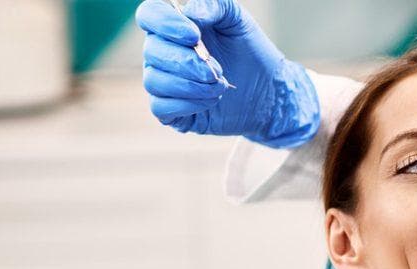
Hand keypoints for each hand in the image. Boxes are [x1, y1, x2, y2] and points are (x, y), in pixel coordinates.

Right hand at [136, 0, 318, 147]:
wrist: (267, 91)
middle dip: (188, 62)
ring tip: (221, 85)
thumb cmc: (248, 51)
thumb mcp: (237, 21)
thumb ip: (214, 6)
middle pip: (152, 51)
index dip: (165, 24)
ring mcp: (163, 81)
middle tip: (218, 70)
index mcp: (174, 26)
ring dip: (192, 85)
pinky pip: (160, 107)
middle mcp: (161, 52)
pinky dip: (189, 104)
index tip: (194, 35)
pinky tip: (212, 100)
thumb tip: (189, 12)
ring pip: (154, 81)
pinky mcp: (169, 110)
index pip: (149, 14)